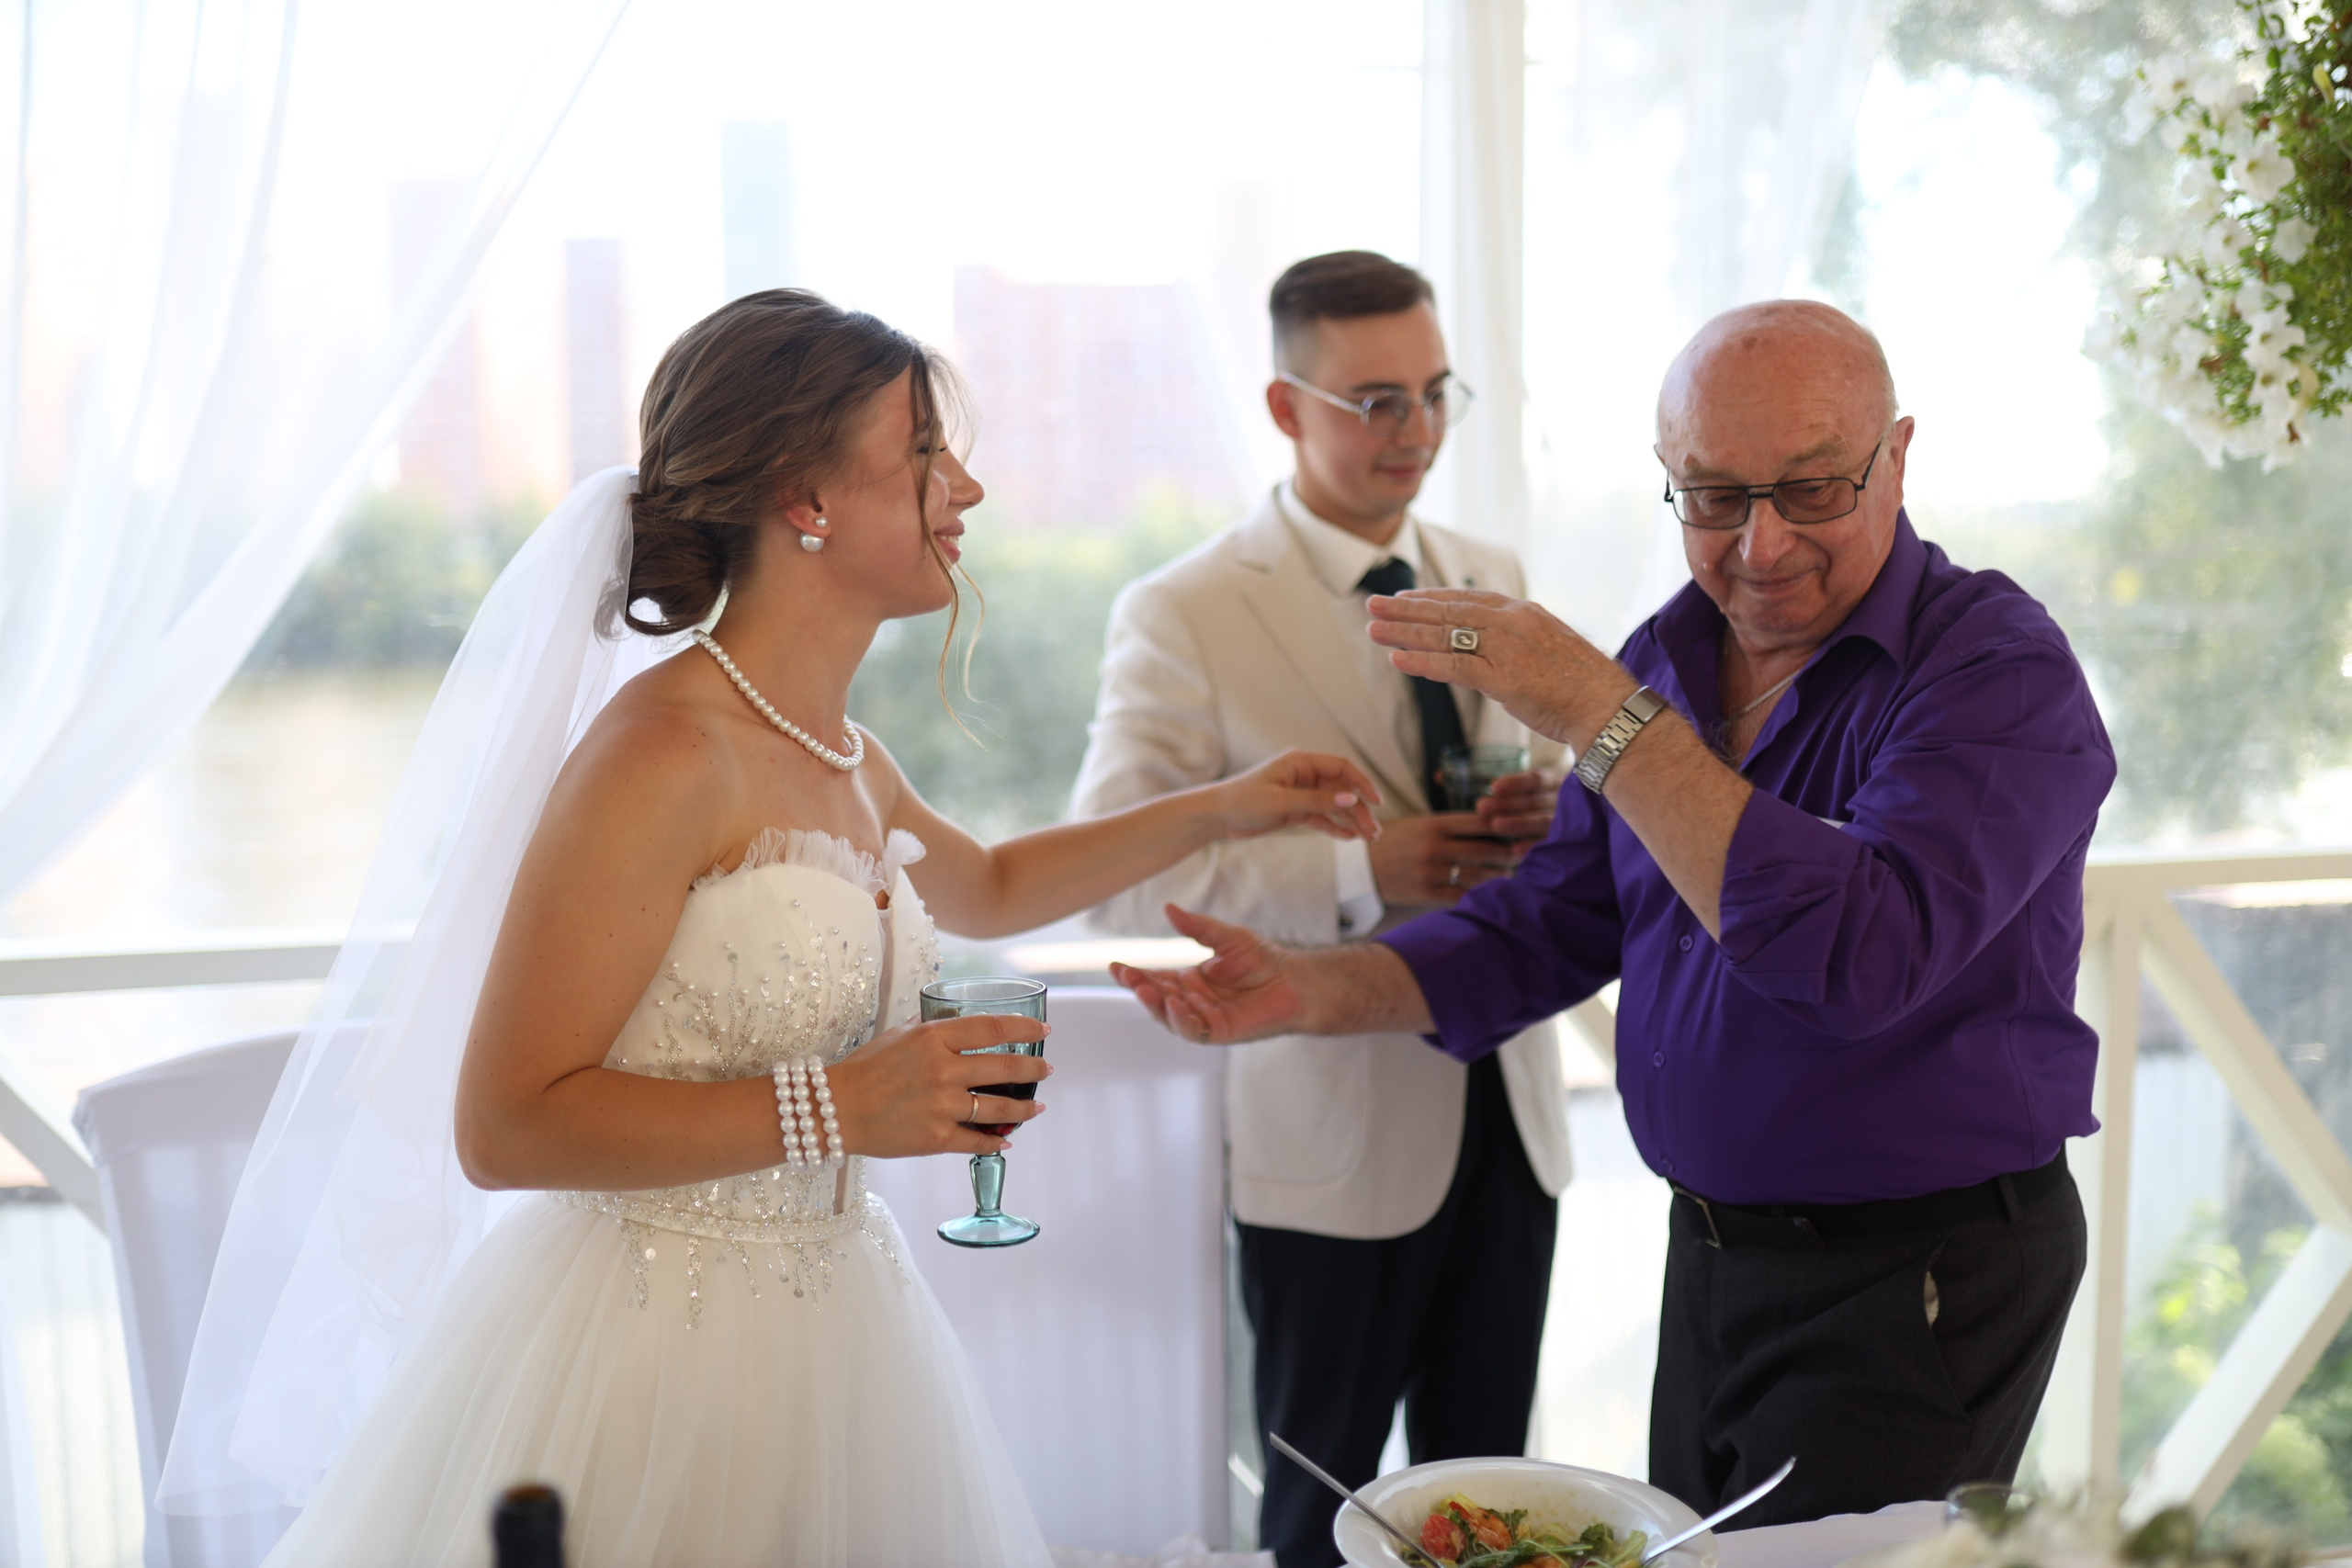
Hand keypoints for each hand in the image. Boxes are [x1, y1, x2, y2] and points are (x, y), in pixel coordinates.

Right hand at [827, 1012, 1051, 1158]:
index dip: (1025, 1029)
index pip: (993, 1028)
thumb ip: (931, 1026)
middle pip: (1006, 1068)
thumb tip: (956, 1017)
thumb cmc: (865, 1069)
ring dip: (1025, 1108)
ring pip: (999, 1108)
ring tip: (1037, 1107)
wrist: (834, 1110)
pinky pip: (977, 1141)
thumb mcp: (899, 1035)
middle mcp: (943, 1070)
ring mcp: (941, 1106)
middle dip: (1034, 1070)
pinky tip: (1007, 1138)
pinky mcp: (936, 1138)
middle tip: (1046, 1070)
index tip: (1043, 1031)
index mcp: (934, 1038)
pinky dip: (996, 1141)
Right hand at [1109, 904, 1305, 1044]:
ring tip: (1144, 990)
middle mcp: (1192, 1001)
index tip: (1114, 964)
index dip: (1134, 974)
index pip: (1155, 978)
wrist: (1294, 981)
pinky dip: (1182, 1020)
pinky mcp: (1220, 1031)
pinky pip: (1194, 1030)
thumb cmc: (1262, 960)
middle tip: (1126, 974)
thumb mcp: (1226, 938)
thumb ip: (1197, 928)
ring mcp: (1204, 1018)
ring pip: (1170, 1016)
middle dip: (1140, 987)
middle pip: (1157, 997)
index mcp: (1189, 980)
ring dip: (1155, 1005)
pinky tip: (1176, 1005)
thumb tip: (1169, 908)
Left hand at [1207, 748, 1383, 841]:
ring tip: (1368, 838)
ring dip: (1351, 820)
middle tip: (1374, 831)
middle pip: (1342, 789)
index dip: (1362, 783)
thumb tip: (1352, 799)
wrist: (1216, 816)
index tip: (1377, 802)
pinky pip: (1322, 817)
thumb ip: (1317, 801)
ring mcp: (1301, 793)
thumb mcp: (1281, 802)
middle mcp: (1304, 774)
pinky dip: (1336, 827)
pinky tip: (1350, 838)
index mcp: (1301, 762)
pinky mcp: (1295, 810)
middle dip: (1360, 809)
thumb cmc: (1243, 802)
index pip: (1342, 767)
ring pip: (1334, 805)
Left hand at [1365, 588, 1635, 749]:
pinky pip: (1454, 667)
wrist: (1609, 706)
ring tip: (1373, 628)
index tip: (1405, 599)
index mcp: (1523, 613)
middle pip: (1448, 612)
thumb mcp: (1549, 650)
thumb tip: (1493, 651)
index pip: (1467, 599)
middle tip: (1373, 604)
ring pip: (1444, 636)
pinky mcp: (1504, 678)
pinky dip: (1422, 663)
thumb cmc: (1584, 686)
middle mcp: (1512, 623)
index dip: (1431, 599)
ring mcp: (1507, 649)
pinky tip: (1397, 660)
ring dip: (1404, 632)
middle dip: (1407, 610)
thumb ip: (1518, 644)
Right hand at [1368, 812, 1519, 906]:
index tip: (1519, 830)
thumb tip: (1491, 827)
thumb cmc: (1395, 842)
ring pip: (1477, 876)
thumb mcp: (1420, 824)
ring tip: (1512, 877)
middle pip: (1485, 850)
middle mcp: (1434, 847)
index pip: (1479, 822)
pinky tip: (1490, 896)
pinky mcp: (1425, 893)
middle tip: (1523, 857)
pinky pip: (1460, 896)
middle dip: (1509, 855)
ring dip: (1499, 878)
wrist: (1360, 867)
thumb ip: (1451, 826)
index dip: (1504, 826)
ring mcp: (1430, 872)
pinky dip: (1478, 897)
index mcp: (1434, 824)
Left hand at [1474, 768, 1562, 841]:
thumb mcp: (1531, 790)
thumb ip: (1515, 789)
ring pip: (1543, 821)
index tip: (1493, 787)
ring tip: (1495, 825)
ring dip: (1519, 823)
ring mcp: (1568, 821)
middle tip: (1481, 807)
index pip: (1536, 779)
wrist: (1575, 825)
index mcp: (1554, 783)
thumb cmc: (1538, 803)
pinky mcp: (1566, 842)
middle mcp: (1565, 800)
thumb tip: (1491, 792)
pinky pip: (1549, 843)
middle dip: (1507, 804)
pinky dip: (1532, 845)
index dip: (1515, 783)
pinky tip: (1513, 849)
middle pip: (1535, 801)